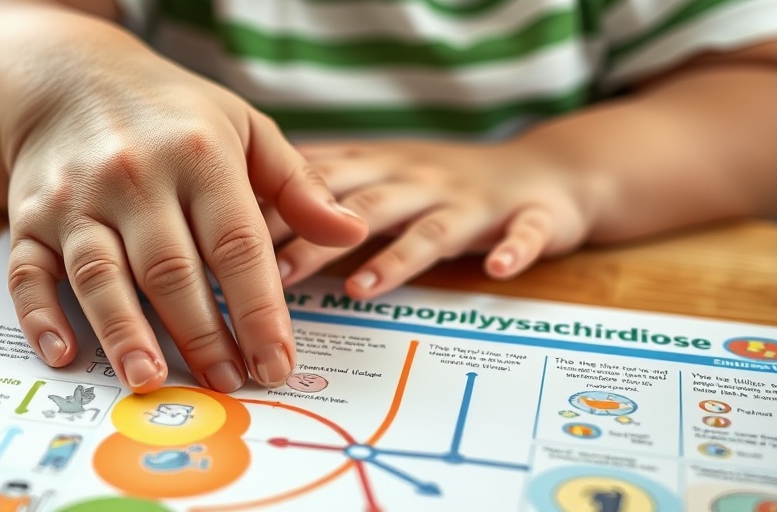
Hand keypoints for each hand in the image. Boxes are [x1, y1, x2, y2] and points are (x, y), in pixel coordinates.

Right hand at [5, 46, 366, 393]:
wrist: (69, 79)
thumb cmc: (172, 114)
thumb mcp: (244, 128)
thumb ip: (297, 184)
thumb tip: (352, 232)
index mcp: (197, 154)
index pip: (236, 245)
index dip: (259, 310)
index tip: (278, 362)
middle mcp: (132, 175)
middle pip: (171, 270)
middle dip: (203, 335)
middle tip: (228, 383)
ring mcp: (74, 198)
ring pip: (101, 276)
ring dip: (126, 334)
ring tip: (151, 381)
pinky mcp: (28, 217)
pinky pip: (28, 273)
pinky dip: (42, 317)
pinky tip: (66, 354)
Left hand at [268, 140, 598, 297]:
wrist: (544, 170)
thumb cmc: (447, 180)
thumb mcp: (385, 170)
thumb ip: (329, 182)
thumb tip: (249, 198)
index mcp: (385, 167)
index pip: (322, 184)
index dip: (277, 210)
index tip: (232, 242)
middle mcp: (424, 180)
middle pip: (364, 208)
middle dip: (317, 240)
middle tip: (273, 278)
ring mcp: (475, 200)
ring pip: (433, 227)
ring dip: (396, 257)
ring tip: (360, 288)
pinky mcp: (529, 217)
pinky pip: (524, 233)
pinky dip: (515, 249)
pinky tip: (499, 269)